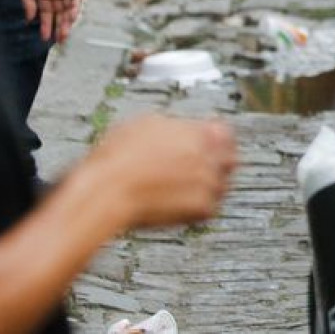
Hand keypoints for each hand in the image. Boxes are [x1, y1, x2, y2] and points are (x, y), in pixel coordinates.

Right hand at [19, 0, 82, 43]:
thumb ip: (29, 2)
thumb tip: (30, 19)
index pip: (47, 14)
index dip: (46, 26)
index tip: (44, 38)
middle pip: (60, 14)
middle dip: (59, 27)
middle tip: (59, 40)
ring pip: (69, 8)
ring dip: (68, 21)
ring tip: (64, 33)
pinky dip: (75, 7)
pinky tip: (71, 17)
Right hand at [88, 116, 236, 229]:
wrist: (106, 191)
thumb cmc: (117, 158)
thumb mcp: (145, 123)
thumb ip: (173, 126)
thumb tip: (177, 129)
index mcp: (200, 130)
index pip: (225, 133)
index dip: (216, 141)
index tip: (210, 148)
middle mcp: (210, 154)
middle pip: (228, 159)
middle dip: (216, 166)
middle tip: (196, 174)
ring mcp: (209, 181)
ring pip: (219, 186)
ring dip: (204, 189)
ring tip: (176, 192)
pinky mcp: (202, 207)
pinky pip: (207, 208)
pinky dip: (193, 210)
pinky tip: (172, 206)